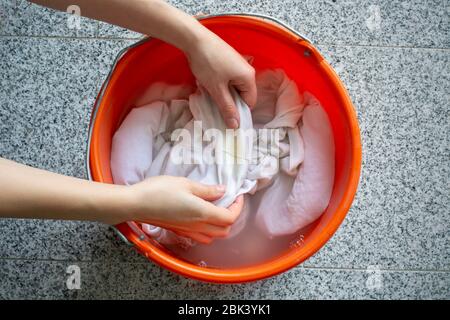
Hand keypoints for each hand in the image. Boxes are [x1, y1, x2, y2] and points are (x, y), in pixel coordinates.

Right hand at [124, 176, 243, 243]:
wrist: (135, 204)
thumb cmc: (158, 191)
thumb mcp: (185, 183)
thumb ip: (206, 190)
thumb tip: (222, 191)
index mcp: (202, 213)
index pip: (230, 218)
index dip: (237, 207)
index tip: (236, 195)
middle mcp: (197, 227)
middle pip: (225, 230)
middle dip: (231, 217)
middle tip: (228, 201)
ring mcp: (187, 232)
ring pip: (213, 236)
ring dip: (220, 225)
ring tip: (216, 209)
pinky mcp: (178, 232)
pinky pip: (200, 237)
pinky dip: (208, 230)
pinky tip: (201, 217)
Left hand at [186, 30, 256, 128]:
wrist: (194, 39)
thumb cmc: (207, 63)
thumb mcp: (217, 90)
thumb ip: (227, 108)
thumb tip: (235, 126)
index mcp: (248, 77)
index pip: (250, 102)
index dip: (238, 111)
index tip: (225, 116)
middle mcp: (247, 70)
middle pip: (243, 94)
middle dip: (230, 101)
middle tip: (215, 104)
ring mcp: (238, 64)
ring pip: (234, 87)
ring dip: (224, 93)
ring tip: (210, 92)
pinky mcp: (229, 61)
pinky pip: (229, 79)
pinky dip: (221, 84)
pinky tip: (210, 83)